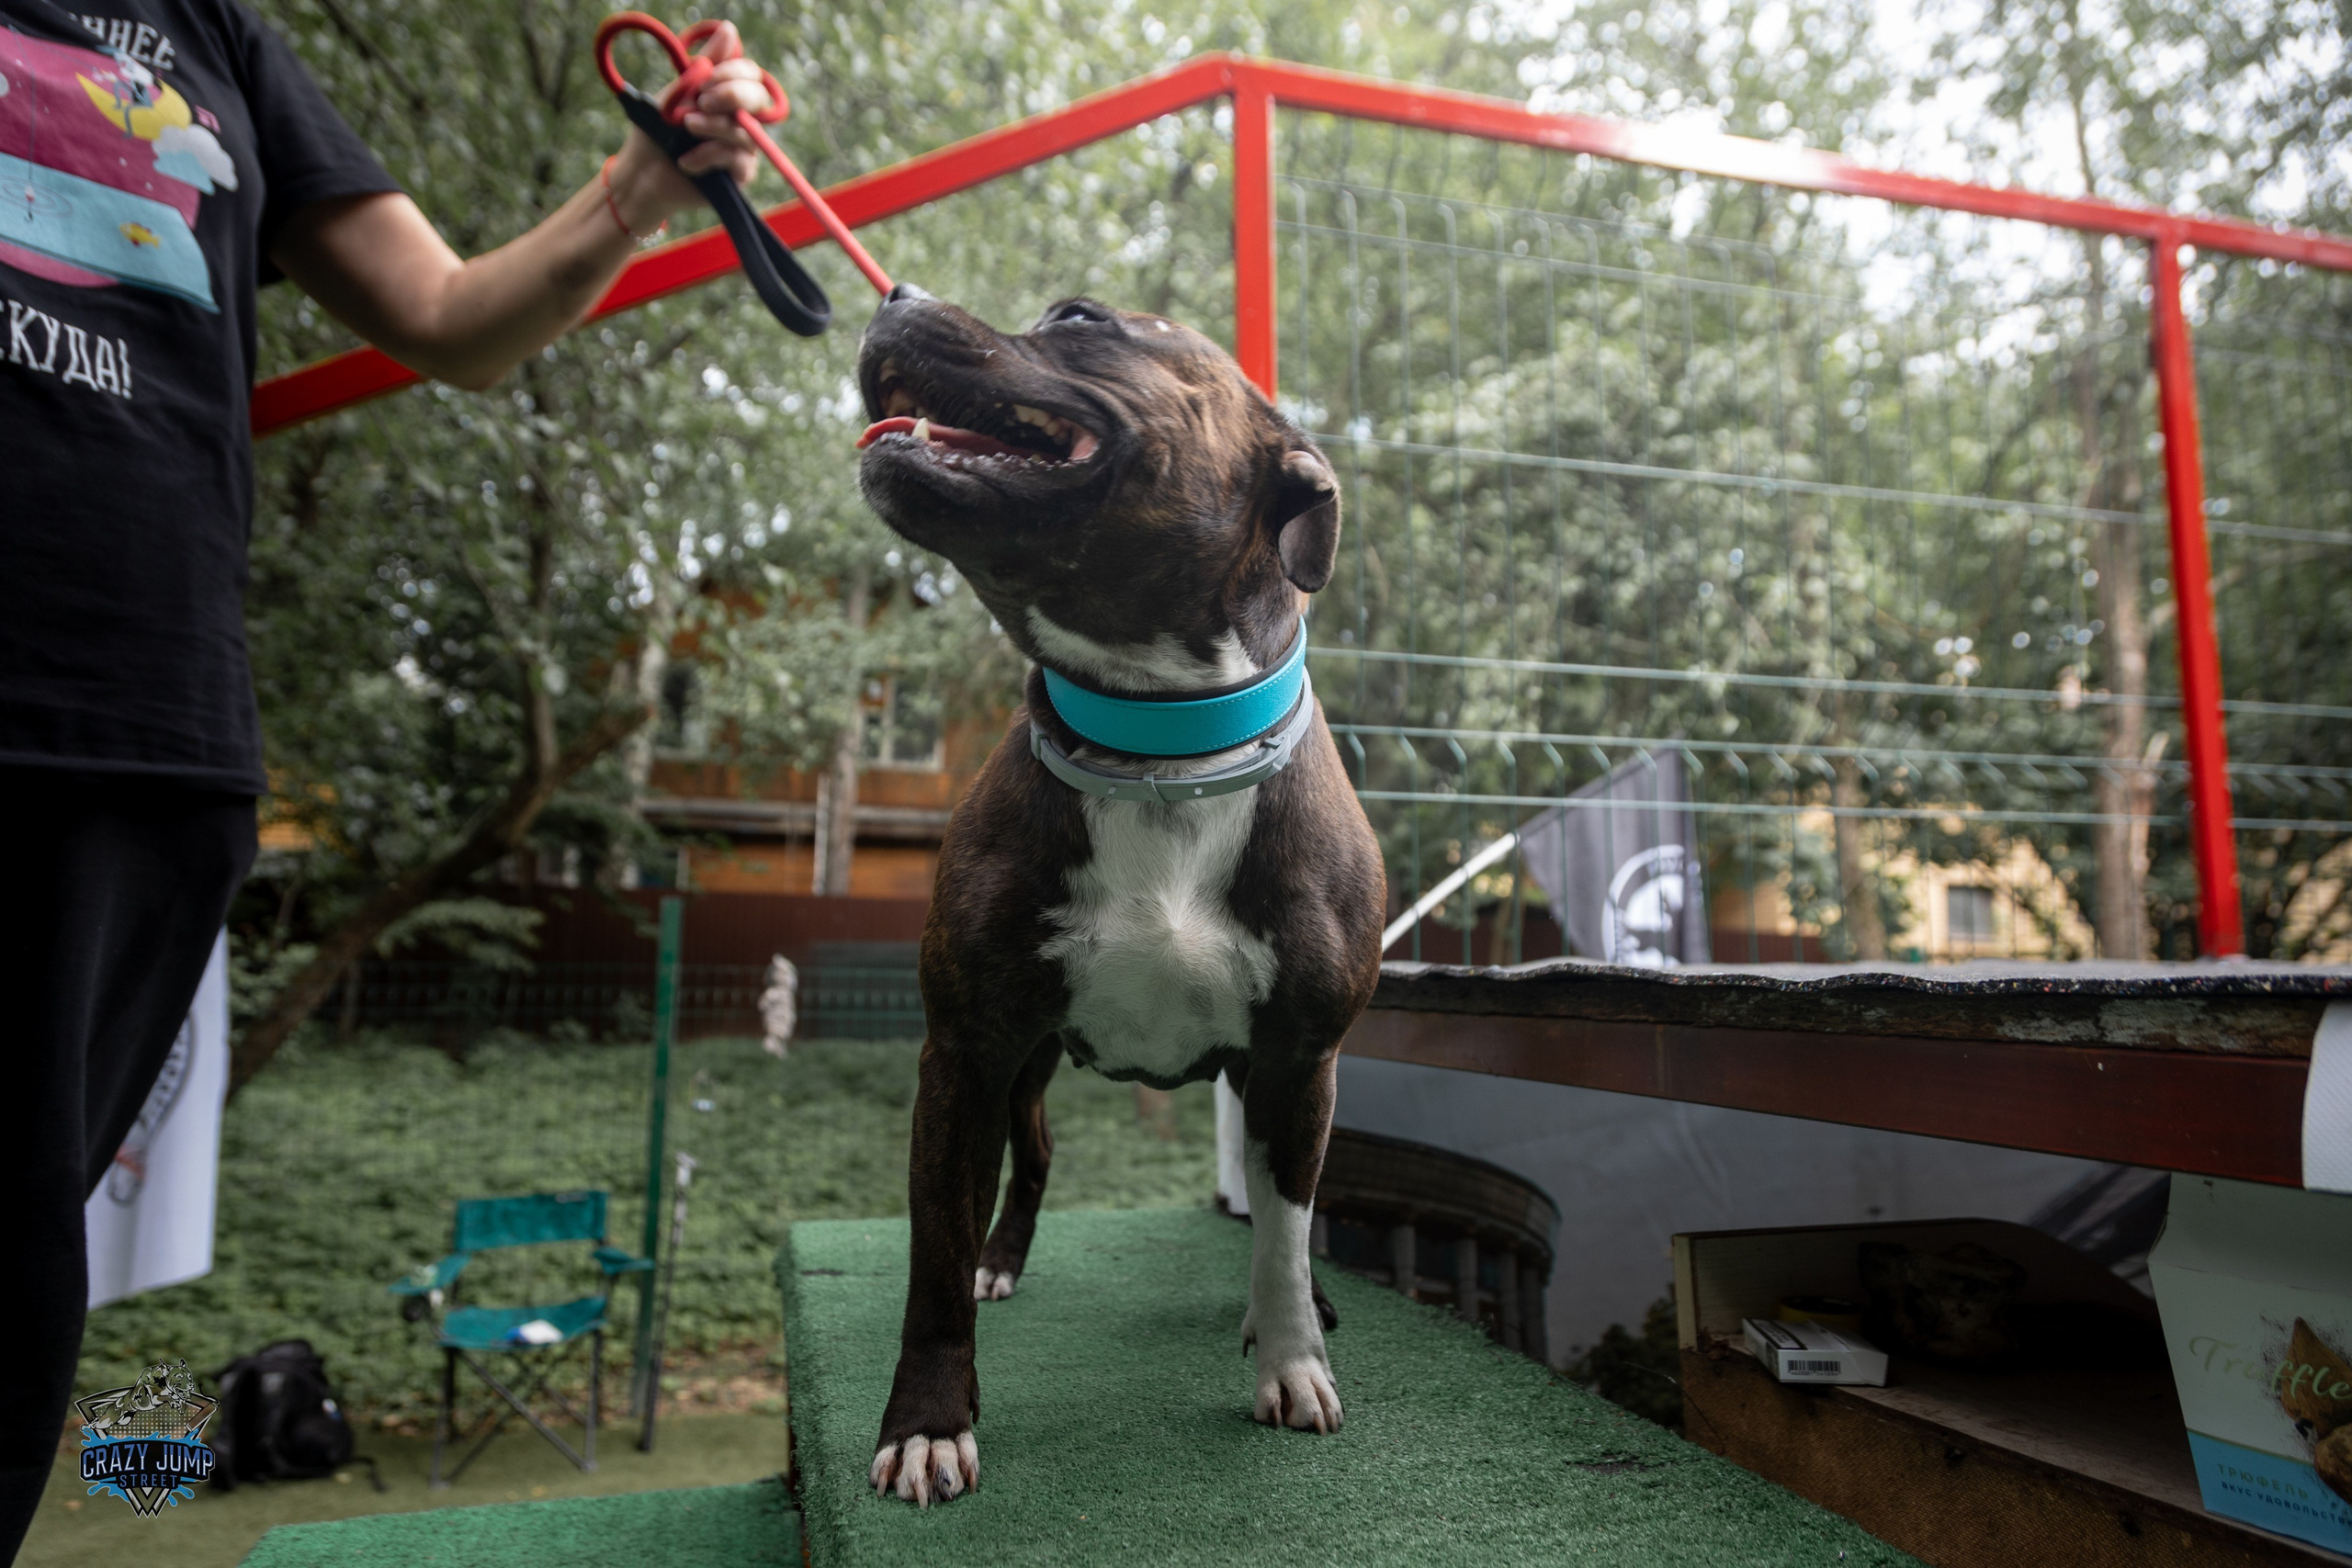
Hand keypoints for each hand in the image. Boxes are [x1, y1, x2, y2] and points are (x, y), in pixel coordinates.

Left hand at [603, 22, 772, 233]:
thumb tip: (730, 28)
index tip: (705, 80)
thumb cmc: (658, 130)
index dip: (733, 72)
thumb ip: (706, 64)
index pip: (750, 75)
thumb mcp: (679, 91)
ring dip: (713, 126)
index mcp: (727, 96)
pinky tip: (686, 161)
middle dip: (732, 96)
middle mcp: (741, 120)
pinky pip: (738, 160)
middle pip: (758, 99)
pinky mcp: (739, 176)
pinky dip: (708, 156)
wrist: (642, 172)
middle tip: (702, 101)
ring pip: (745, 131)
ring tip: (686, 127)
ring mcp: (743, 148)